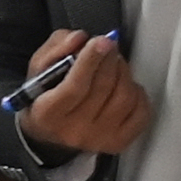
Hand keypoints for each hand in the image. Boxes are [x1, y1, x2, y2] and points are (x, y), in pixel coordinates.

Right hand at [14, 26, 150, 156]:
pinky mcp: (119, 142)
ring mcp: (99, 139)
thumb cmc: (45, 97)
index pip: (75, 86)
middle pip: (104, 87)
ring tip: (114, 65)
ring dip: (124, 72)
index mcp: (48, 113)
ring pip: (125, 96)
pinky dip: (138, 93)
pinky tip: (124, 87)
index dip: (91, 60)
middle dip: (110, 59)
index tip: (102, 41)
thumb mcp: (39, 68)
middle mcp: (74, 131)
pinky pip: (141, 111)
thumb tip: (80, 39)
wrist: (49, 133)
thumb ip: (56, 48)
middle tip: (108, 47)